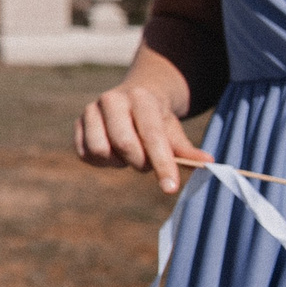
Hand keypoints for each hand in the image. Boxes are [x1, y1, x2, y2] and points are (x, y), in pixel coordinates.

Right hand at [76, 69, 196, 194]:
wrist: (131, 98)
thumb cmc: (156, 119)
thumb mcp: (173, 130)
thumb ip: (186, 149)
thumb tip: (208, 164)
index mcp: (140, 98)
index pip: (151, 134)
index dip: (162, 163)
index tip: (171, 188)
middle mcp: (111, 100)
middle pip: (124, 144)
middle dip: (140, 163)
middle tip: (146, 164)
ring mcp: (90, 111)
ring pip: (101, 150)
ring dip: (119, 162)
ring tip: (128, 155)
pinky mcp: (77, 125)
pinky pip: (86, 155)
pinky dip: (102, 163)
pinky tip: (113, 154)